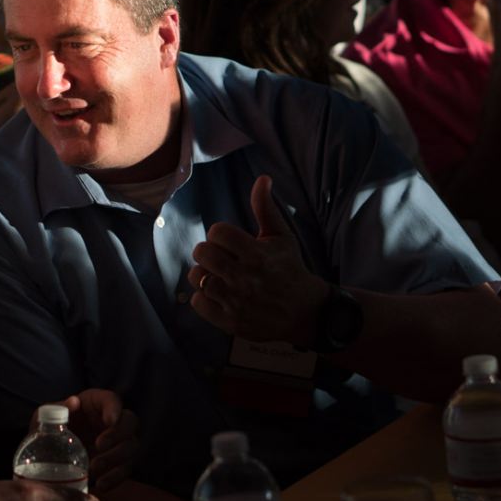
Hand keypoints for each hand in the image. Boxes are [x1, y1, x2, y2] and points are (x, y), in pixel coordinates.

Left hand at [58, 389, 137, 491]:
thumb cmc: (49, 429)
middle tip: (98, 446)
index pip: (113, 400)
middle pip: (130, 422)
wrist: (49, 454)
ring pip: (132, 447)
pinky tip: (101, 484)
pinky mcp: (118, 463)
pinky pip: (126, 470)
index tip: (109, 421)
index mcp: (97, 404)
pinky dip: (116, 478)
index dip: (115, 409)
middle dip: (118, 435)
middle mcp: (113, 421)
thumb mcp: (44, 417)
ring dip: (116, 459)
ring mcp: (118, 442)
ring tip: (93, 468)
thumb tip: (72, 402)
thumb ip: (53, 410)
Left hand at [188, 175, 328, 344]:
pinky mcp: (230, 322)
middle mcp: (245, 278)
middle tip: (220, 258)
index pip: (217, 232)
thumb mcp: (282, 237)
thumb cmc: (289, 268)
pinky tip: (218, 294)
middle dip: (208, 252)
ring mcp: (236, 302)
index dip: (220, 234)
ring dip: (204, 274)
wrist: (304, 311)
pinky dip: (203, 298)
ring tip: (219, 276)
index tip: (230, 242)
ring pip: (197, 277)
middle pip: (202, 252)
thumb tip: (262, 178)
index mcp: (257, 254)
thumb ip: (266, 208)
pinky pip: (197, 303)